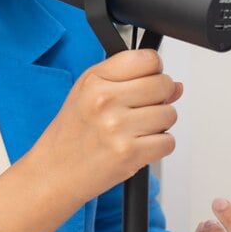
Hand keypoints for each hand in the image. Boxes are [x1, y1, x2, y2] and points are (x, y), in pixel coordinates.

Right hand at [33, 49, 182, 212]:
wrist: (54, 172)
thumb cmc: (71, 134)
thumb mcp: (89, 94)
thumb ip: (131, 81)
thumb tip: (176, 86)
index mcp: (94, 80)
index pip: (148, 59)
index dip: (153, 71)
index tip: (147, 81)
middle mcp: (105, 100)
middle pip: (163, 84)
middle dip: (160, 98)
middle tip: (141, 110)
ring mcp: (118, 127)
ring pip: (169, 114)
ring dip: (159, 125)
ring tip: (135, 131)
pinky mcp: (129, 153)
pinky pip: (168, 142)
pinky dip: (159, 146)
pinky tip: (138, 146)